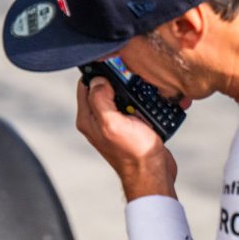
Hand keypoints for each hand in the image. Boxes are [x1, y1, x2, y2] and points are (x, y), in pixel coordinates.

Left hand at [76, 78, 177, 200]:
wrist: (153, 172)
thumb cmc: (134, 153)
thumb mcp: (113, 123)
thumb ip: (101, 100)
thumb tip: (98, 80)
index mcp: (88, 118)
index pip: (85, 85)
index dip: (98, 72)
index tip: (114, 66)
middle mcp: (98, 120)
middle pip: (105, 88)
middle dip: (119, 80)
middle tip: (132, 79)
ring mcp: (114, 123)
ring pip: (122, 95)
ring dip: (135, 91)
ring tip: (143, 94)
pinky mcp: (130, 125)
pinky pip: (135, 105)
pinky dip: (144, 102)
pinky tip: (151, 104)